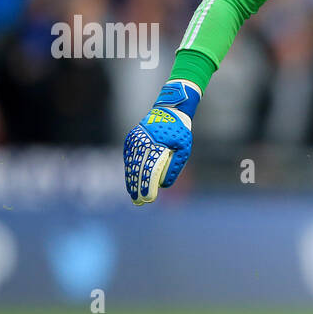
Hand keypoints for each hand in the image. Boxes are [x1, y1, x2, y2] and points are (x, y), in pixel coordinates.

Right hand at [124, 80, 200, 204]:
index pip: (151, 170)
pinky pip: (129, 159)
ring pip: (131, 165)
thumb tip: (164, 186)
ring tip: (134, 196)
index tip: (149, 199)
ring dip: (132, 182)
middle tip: (140, 202)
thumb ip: (174, 167)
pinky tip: (130, 182)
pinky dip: (129, 171)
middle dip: (139, 188)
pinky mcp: (131, 141)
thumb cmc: (179, 132)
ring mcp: (135, 141)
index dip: (149, 186)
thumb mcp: (183, 149)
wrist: (168, 111)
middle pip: (139, 170)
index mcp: (158, 146)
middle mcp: (143, 143)